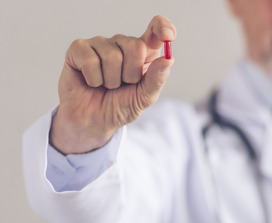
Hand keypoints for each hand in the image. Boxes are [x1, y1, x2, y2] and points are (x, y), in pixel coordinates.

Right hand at [50, 15, 175, 153]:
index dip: (162, 27)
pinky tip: (91, 82)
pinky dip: (93, 79)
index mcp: (144, 52)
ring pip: (112, 56)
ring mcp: (100, 43)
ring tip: (106, 85)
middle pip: (135, 46)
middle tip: (123, 84)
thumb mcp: (144, 98)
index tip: (168, 36)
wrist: (94, 122)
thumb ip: (156, 80)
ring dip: (111, 80)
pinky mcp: (79, 48)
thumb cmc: (121, 106)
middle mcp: (123, 43)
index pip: (156, 29)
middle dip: (131, 74)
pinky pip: (90, 60)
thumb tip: (169, 59)